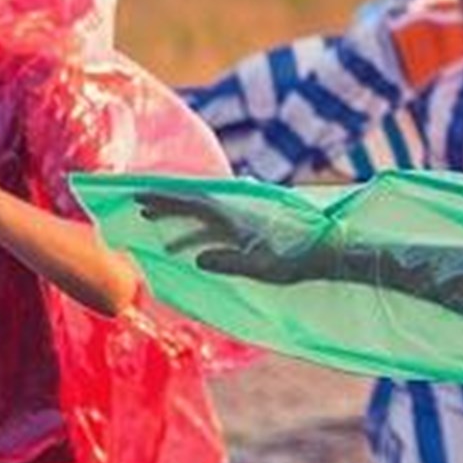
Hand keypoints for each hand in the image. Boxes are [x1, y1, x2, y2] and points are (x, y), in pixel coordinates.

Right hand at [137, 191, 334, 283]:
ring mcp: (242, 221)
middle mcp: (235, 214)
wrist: (325, 253)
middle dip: (165, 202)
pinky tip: (184, 249)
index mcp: (234, 218)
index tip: (139, 196)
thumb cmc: (295, 262)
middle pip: (193, 203)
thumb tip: (198, 259)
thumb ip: (231, 262)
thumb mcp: (262, 267)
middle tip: (137, 202)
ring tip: (151, 223)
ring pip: (201, 217)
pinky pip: (214, 229)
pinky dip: (195, 234)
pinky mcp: (249, 232)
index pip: (192, 204)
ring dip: (177, 220)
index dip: (165, 200)